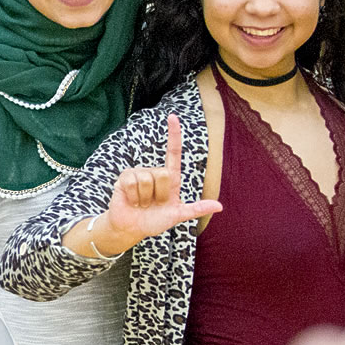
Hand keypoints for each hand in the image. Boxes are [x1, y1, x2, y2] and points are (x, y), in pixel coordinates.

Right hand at [85, 114, 221, 254]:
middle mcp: (155, 172)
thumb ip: (196, 209)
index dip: (174, 134)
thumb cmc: (154, 221)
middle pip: (163, 174)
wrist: (131, 228)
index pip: (173, 152)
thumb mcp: (177, 216)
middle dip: (160, 194)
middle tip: (153, 203)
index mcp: (170, 178)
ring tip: (141, 203)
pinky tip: (131, 201)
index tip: (173, 117)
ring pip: (147, 180)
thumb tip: (220, 206)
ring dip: (144, 198)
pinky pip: (132, 183)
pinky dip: (133, 197)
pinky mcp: (125, 178)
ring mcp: (139, 173)